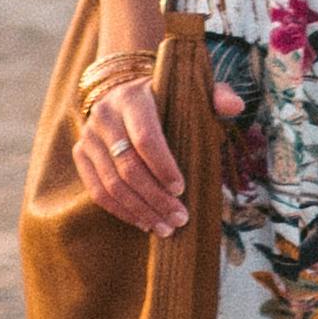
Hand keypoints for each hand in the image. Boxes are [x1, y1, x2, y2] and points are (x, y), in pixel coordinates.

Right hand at [70, 61, 241, 239]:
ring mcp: (88, 136)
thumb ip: (215, 96)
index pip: (145, 138)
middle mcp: (104, 115)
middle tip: (180, 219)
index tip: (182, 189)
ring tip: (165, 228)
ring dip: (139, 210)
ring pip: (111, 183)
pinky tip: (143, 222)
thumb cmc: (166, 98)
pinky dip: (121, 211)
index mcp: (131, 98)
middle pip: (128, 166)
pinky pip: (97, 190)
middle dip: (155, 197)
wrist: (121, 91)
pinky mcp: (80, 153)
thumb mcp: (190, 91)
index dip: (163, 167)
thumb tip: (236, 105)